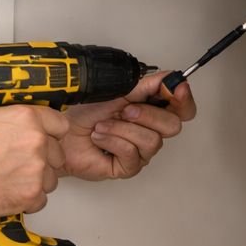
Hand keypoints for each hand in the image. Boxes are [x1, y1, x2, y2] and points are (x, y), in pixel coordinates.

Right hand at [0, 104, 70, 214]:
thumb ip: (7, 119)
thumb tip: (11, 123)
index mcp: (27, 117)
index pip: (60, 125)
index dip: (51, 135)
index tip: (44, 141)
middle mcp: (37, 141)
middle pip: (57, 154)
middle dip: (42, 160)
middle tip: (19, 165)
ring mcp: (37, 169)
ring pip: (51, 179)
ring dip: (36, 182)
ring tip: (11, 181)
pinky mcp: (31, 194)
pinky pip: (40, 200)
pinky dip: (27, 201)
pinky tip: (9, 193)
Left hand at [61, 70, 196, 180]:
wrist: (62, 133)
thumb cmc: (85, 114)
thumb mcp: (117, 91)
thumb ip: (146, 85)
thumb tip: (169, 79)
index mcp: (151, 110)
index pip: (183, 109)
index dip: (184, 100)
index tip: (176, 88)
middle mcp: (149, 131)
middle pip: (172, 125)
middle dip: (147, 114)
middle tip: (123, 110)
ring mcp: (140, 151)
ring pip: (152, 141)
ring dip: (122, 129)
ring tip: (103, 126)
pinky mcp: (128, 167)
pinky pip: (132, 154)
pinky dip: (113, 141)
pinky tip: (100, 138)